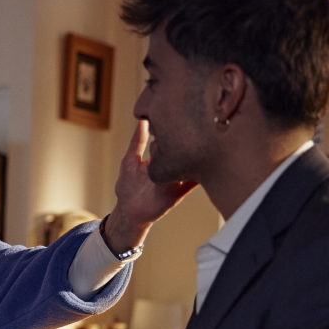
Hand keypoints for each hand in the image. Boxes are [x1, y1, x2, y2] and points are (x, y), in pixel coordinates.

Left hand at [104, 120, 196, 254]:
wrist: (128, 211)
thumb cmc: (127, 185)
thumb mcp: (130, 160)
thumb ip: (137, 142)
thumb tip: (142, 120)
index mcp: (159, 158)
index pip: (170, 141)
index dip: (175, 131)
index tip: (183, 117)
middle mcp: (170, 167)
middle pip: (182, 153)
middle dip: (188, 144)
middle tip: (196, 131)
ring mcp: (175, 180)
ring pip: (188, 167)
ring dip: (194, 160)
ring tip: (201, 149)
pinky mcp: (177, 195)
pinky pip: (190, 186)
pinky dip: (197, 180)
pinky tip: (201, 173)